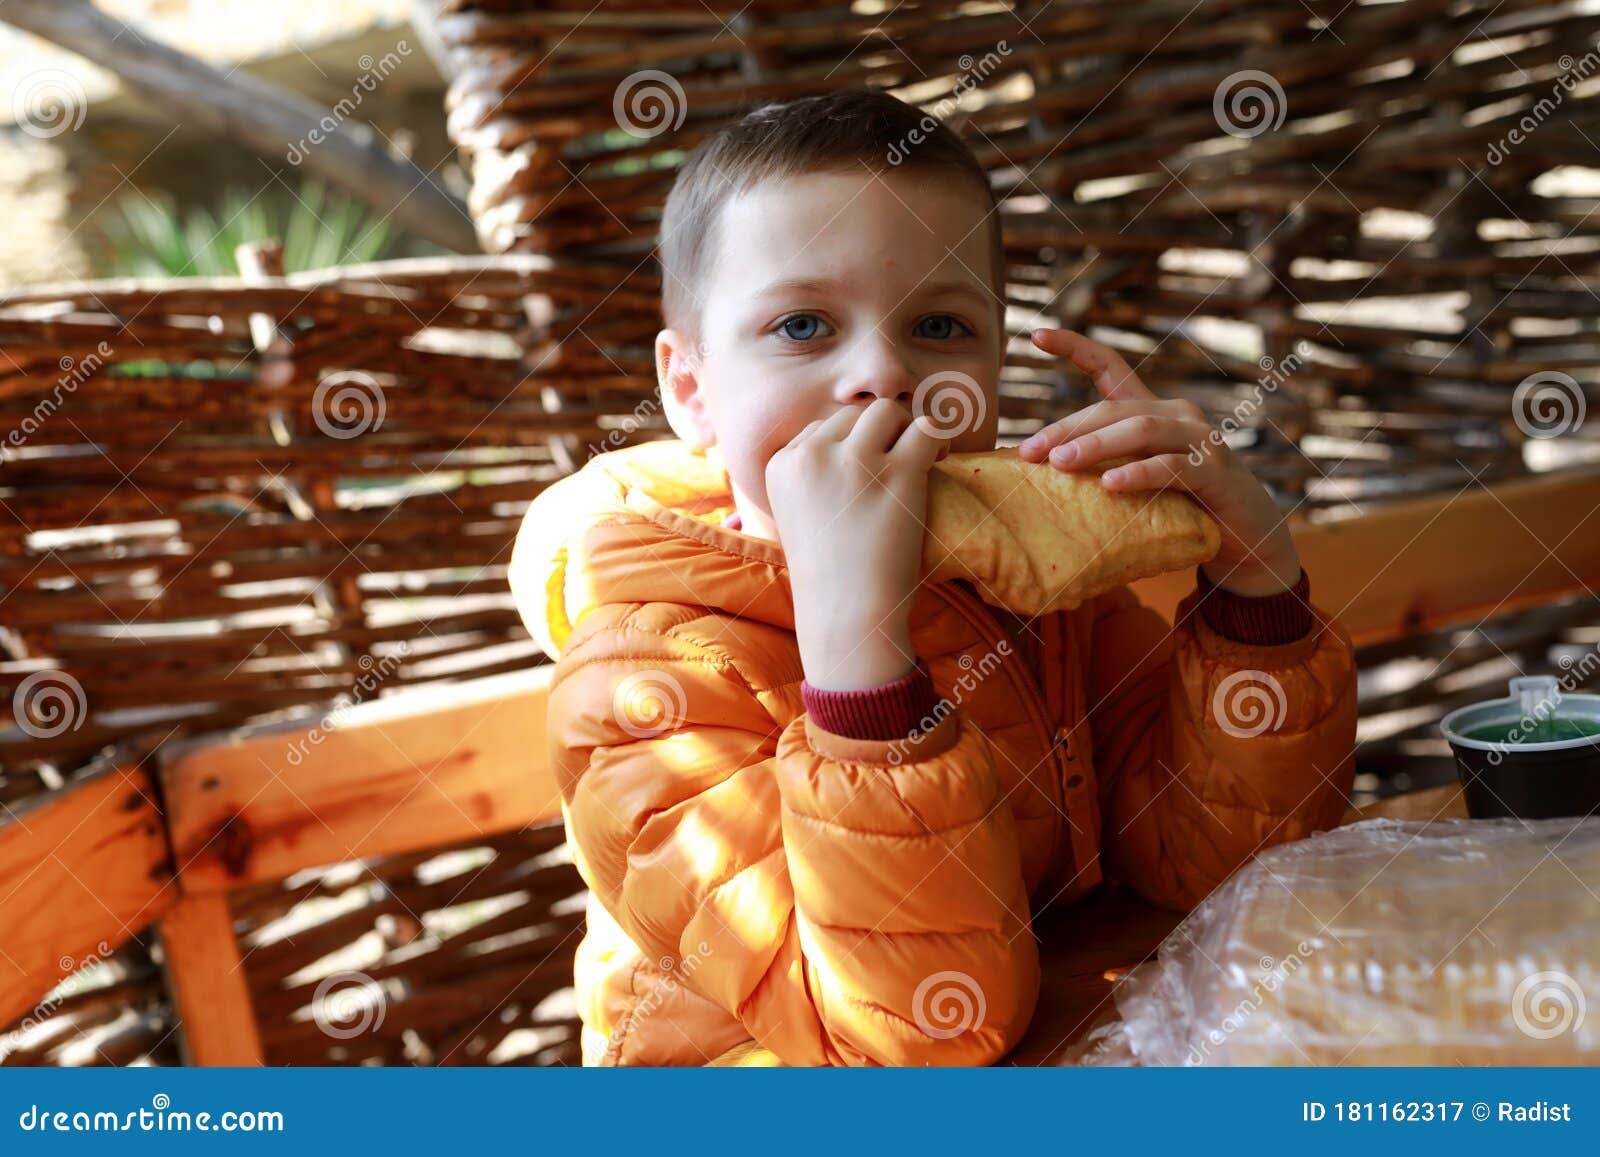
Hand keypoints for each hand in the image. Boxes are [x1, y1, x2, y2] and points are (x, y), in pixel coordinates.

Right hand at [766, 399, 948, 689]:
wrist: (846, 615)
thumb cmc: (829, 572)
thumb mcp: (799, 515)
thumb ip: (813, 475)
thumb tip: (854, 438)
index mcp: (782, 464)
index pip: (823, 428)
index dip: (849, 449)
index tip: (863, 479)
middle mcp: (812, 455)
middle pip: (855, 414)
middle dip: (878, 434)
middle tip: (895, 467)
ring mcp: (855, 462)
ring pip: (889, 411)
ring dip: (906, 432)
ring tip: (915, 464)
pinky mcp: (898, 473)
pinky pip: (928, 429)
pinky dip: (938, 440)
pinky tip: (937, 462)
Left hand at [1019, 328, 1300, 595]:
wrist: (1248, 537)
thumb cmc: (1183, 509)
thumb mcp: (1138, 481)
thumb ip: (1103, 468)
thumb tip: (1043, 474)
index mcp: (1152, 412)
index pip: (1110, 367)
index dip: (1075, 347)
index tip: (1036, 335)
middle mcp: (1176, 416)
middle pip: (1113, 409)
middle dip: (1067, 428)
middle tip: (1029, 452)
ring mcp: (1199, 440)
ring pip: (1140, 430)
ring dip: (1095, 445)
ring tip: (1060, 464)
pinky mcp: (1215, 471)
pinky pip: (1172, 467)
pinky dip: (1139, 474)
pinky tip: (1111, 484)